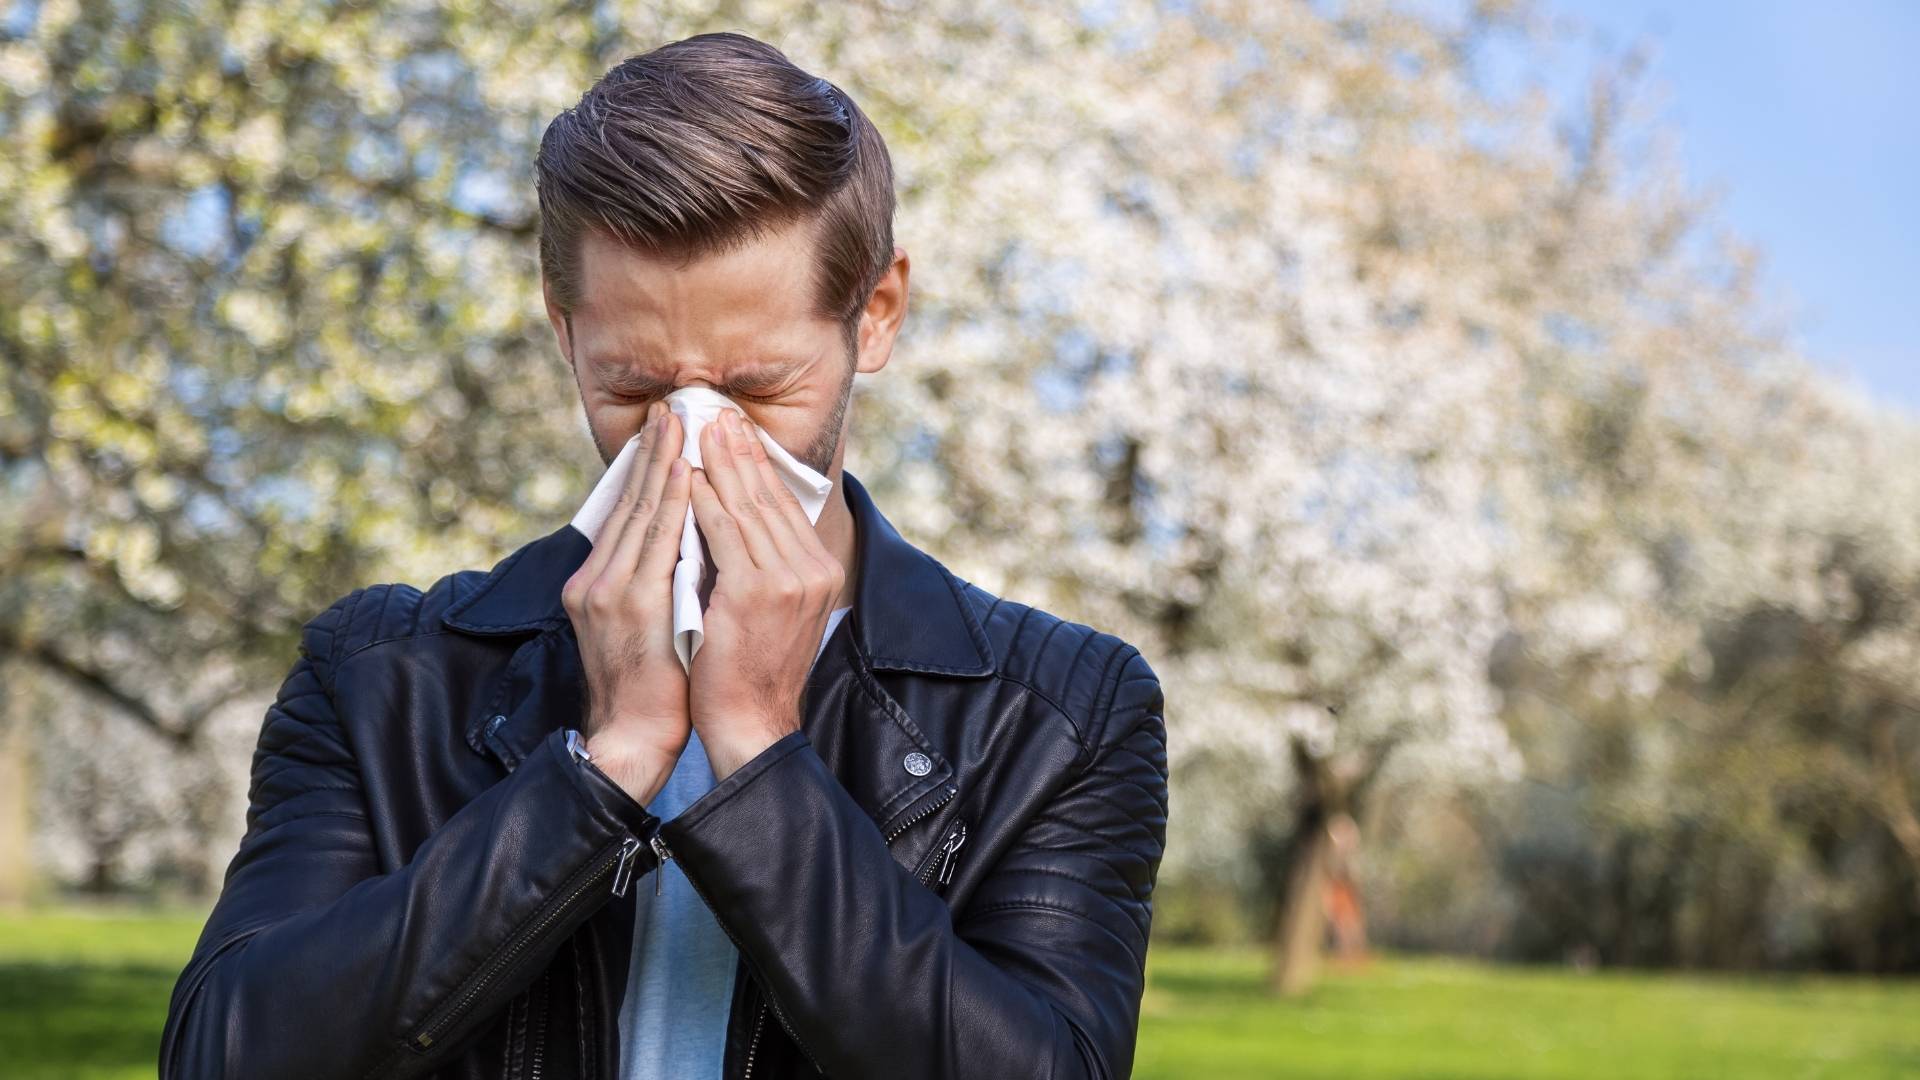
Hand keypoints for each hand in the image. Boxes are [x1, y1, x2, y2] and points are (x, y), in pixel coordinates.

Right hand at [560, 400, 693, 805]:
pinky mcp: (629, 603)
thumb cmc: (649, 685)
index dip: (647, 468)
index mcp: (596, 581)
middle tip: (673, 405)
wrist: (632, 736)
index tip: (666, 429)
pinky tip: (688, 473)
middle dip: (653, 451)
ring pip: (640, 511)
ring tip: (680, 421)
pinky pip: (656, 541)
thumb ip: (652, 582)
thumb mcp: (643, 623)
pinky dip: (672, 502)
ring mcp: (609, 589)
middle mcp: (595, 579)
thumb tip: (681, 545)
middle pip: (628, 500)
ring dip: (663, 462)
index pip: (626, 511)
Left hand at [687, 408, 845, 779]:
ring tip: (697, 429)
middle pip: (768, 496)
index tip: (733, 430)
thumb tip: (730, 522)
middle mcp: (812, 569)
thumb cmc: (750, 671)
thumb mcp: (770, 610)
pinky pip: (725, 533)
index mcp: (818, 572)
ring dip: (719, 463)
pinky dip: (704, 500)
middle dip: (739, 450)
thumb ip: (762, 566)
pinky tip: (686, 476)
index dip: (756, 464)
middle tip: (714, 411)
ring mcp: (787, 579)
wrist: (751, 724)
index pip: (782, 505)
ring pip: (747, 506)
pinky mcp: (757, 591)